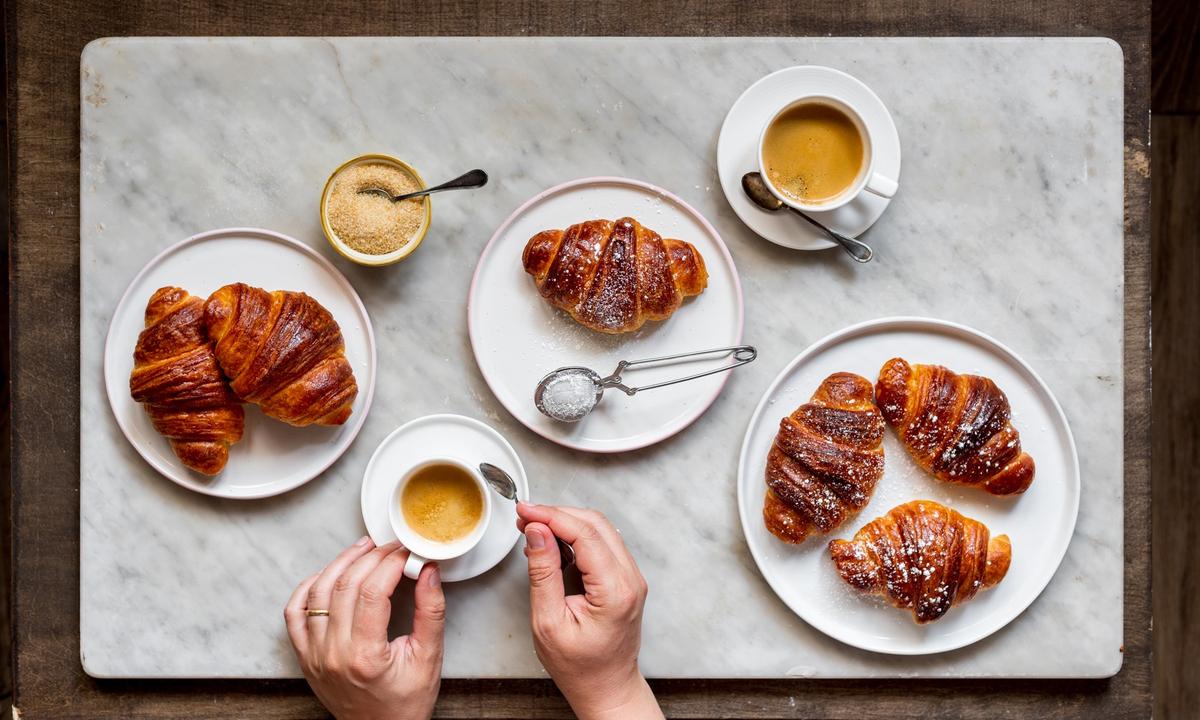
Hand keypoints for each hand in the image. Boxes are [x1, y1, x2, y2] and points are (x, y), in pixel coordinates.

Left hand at [285, 537, 444, 719]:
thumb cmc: (405, 703)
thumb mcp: (429, 657)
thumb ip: (431, 611)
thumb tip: (429, 570)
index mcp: (366, 656)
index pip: (374, 592)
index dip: (391, 563)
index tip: (406, 553)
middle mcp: (334, 654)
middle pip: (345, 586)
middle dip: (370, 557)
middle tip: (390, 547)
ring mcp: (315, 655)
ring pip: (318, 593)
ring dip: (340, 563)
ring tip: (362, 549)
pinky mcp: (306, 657)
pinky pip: (294, 613)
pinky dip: (308, 587)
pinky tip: (328, 574)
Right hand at [516, 503, 662, 719]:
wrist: (607, 688)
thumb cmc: (579, 666)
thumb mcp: (548, 622)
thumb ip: (543, 572)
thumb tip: (537, 532)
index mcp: (615, 590)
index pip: (585, 534)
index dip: (551, 515)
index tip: (525, 510)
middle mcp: (630, 579)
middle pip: (595, 524)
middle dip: (557, 514)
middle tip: (525, 517)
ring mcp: (631, 578)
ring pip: (600, 529)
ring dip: (566, 522)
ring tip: (533, 528)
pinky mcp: (625, 579)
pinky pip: (602, 544)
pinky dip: (576, 536)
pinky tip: (552, 543)